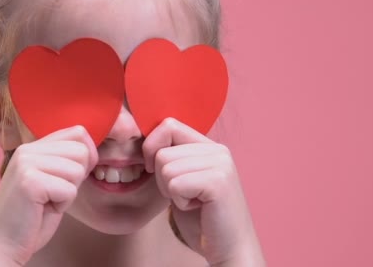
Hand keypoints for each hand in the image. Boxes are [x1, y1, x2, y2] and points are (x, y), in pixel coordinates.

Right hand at [0, 125, 97, 266]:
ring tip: (47, 202)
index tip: (72, 178)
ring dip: (69, 193)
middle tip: (55, 194)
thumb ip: (63, 161)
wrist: (1, 246)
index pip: (78, 132)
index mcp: (32, 147)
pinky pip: (69, 190)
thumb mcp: (49, 180)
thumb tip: (92, 150)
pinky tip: (42, 210)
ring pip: (77, 170)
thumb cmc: (30, 218)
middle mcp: (27, 150)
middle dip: (78, 177)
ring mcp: (27, 163)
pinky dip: (62, 205)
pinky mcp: (30, 182)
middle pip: (82, 150)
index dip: (88, 155)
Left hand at [143, 118, 264, 265]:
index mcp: (209, 146)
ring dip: (171, 191)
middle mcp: (217, 150)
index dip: (151, 147)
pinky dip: (179, 201)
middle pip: (162, 151)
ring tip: (193, 201)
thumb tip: (144, 141)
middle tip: (185, 194)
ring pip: (165, 168)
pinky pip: (175, 184)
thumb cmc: (202, 218)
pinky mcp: (218, 182)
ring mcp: (221, 164)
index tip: (153, 169)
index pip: (168, 125)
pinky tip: (198, 208)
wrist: (228, 248)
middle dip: (162, 178)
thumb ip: (171, 157)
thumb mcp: (182, 179)